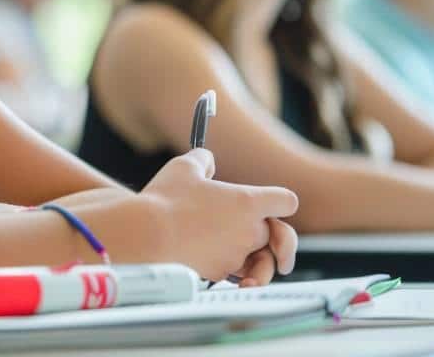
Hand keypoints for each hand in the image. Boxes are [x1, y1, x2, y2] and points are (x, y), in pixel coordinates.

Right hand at [141, 149, 298, 283]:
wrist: (147, 235)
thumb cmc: (166, 198)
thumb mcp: (185, 166)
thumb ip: (203, 160)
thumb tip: (207, 162)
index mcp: (248, 202)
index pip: (286, 202)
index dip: (280, 201)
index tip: (271, 205)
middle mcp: (249, 231)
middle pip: (275, 234)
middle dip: (264, 232)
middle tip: (245, 226)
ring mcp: (235, 256)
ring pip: (259, 261)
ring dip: (255, 258)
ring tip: (238, 252)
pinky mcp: (219, 274)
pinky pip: (233, 273)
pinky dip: (229, 269)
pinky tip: (217, 262)